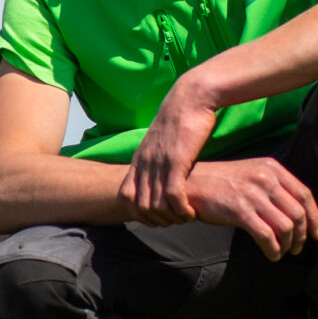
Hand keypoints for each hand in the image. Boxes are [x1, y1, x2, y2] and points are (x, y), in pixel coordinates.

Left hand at [120, 81, 219, 224]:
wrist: (192, 96)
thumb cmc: (182, 118)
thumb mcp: (162, 139)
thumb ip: (157, 156)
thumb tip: (160, 171)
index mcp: (139, 157)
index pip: (125, 196)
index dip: (138, 213)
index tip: (156, 218)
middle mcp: (145, 162)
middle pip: (140, 205)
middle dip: (156, 220)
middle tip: (174, 222)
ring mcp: (159, 162)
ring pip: (156, 204)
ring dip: (170, 217)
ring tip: (184, 218)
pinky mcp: (177, 160)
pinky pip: (173, 195)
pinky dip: (181, 210)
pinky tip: (191, 213)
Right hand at [184, 158, 317, 261]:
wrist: (192, 184)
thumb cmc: (222, 182)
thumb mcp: (253, 174)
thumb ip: (275, 186)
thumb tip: (297, 213)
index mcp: (272, 168)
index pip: (304, 194)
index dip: (315, 217)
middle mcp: (266, 179)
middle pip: (298, 213)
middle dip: (302, 236)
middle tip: (297, 248)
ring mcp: (253, 194)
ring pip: (285, 226)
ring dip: (288, 245)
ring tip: (283, 252)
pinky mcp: (240, 210)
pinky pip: (266, 235)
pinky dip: (273, 249)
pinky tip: (271, 255)